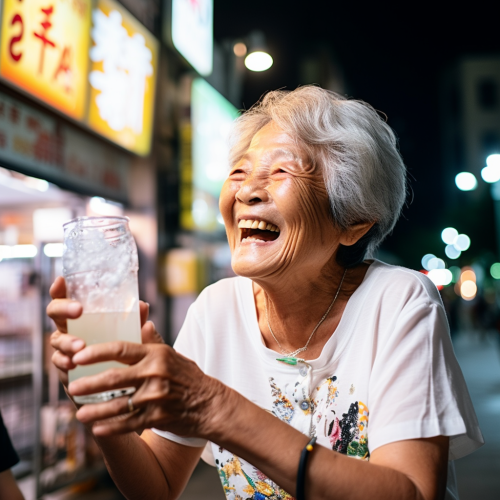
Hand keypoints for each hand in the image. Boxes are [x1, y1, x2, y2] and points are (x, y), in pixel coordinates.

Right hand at [47, 276, 154, 389]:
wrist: (123, 385)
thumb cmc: (124, 352)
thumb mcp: (133, 335)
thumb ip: (136, 322)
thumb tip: (142, 305)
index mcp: (84, 316)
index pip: (68, 297)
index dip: (61, 288)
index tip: (62, 280)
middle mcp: (70, 328)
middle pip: (55, 313)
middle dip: (64, 309)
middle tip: (79, 310)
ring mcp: (65, 348)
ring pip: (56, 339)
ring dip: (67, 341)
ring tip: (79, 346)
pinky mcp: (65, 369)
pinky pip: (59, 362)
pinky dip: (64, 361)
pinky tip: (72, 364)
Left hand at [67, 336, 228, 438]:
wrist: (209, 404)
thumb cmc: (188, 376)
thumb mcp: (172, 354)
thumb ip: (153, 341)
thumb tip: (143, 322)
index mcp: (156, 354)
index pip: (121, 349)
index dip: (97, 353)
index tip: (78, 356)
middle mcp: (155, 373)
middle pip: (115, 378)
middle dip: (89, 383)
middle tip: (71, 387)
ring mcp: (156, 396)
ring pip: (119, 404)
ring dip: (96, 410)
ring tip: (79, 413)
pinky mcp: (158, 417)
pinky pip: (130, 423)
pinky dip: (113, 427)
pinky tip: (98, 429)